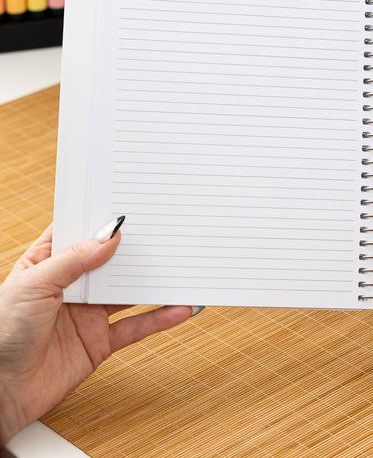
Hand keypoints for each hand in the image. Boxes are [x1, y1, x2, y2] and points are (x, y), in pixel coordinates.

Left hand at [0, 221, 196, 443]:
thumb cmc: (0, 334)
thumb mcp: (33, 285)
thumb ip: (73, 260)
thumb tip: (111, 237)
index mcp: (49, 263)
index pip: (81, 233)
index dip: (104, 218)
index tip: (132, 203)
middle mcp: (72, 285)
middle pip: (113, 259)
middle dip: (138, 247)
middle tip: (167, 231)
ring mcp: (89, 313)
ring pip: (131, 291)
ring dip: (156, 281)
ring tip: (183, 267)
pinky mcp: (101, 341)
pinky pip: (137, 326)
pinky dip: (160, 318)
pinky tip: (179, 309)